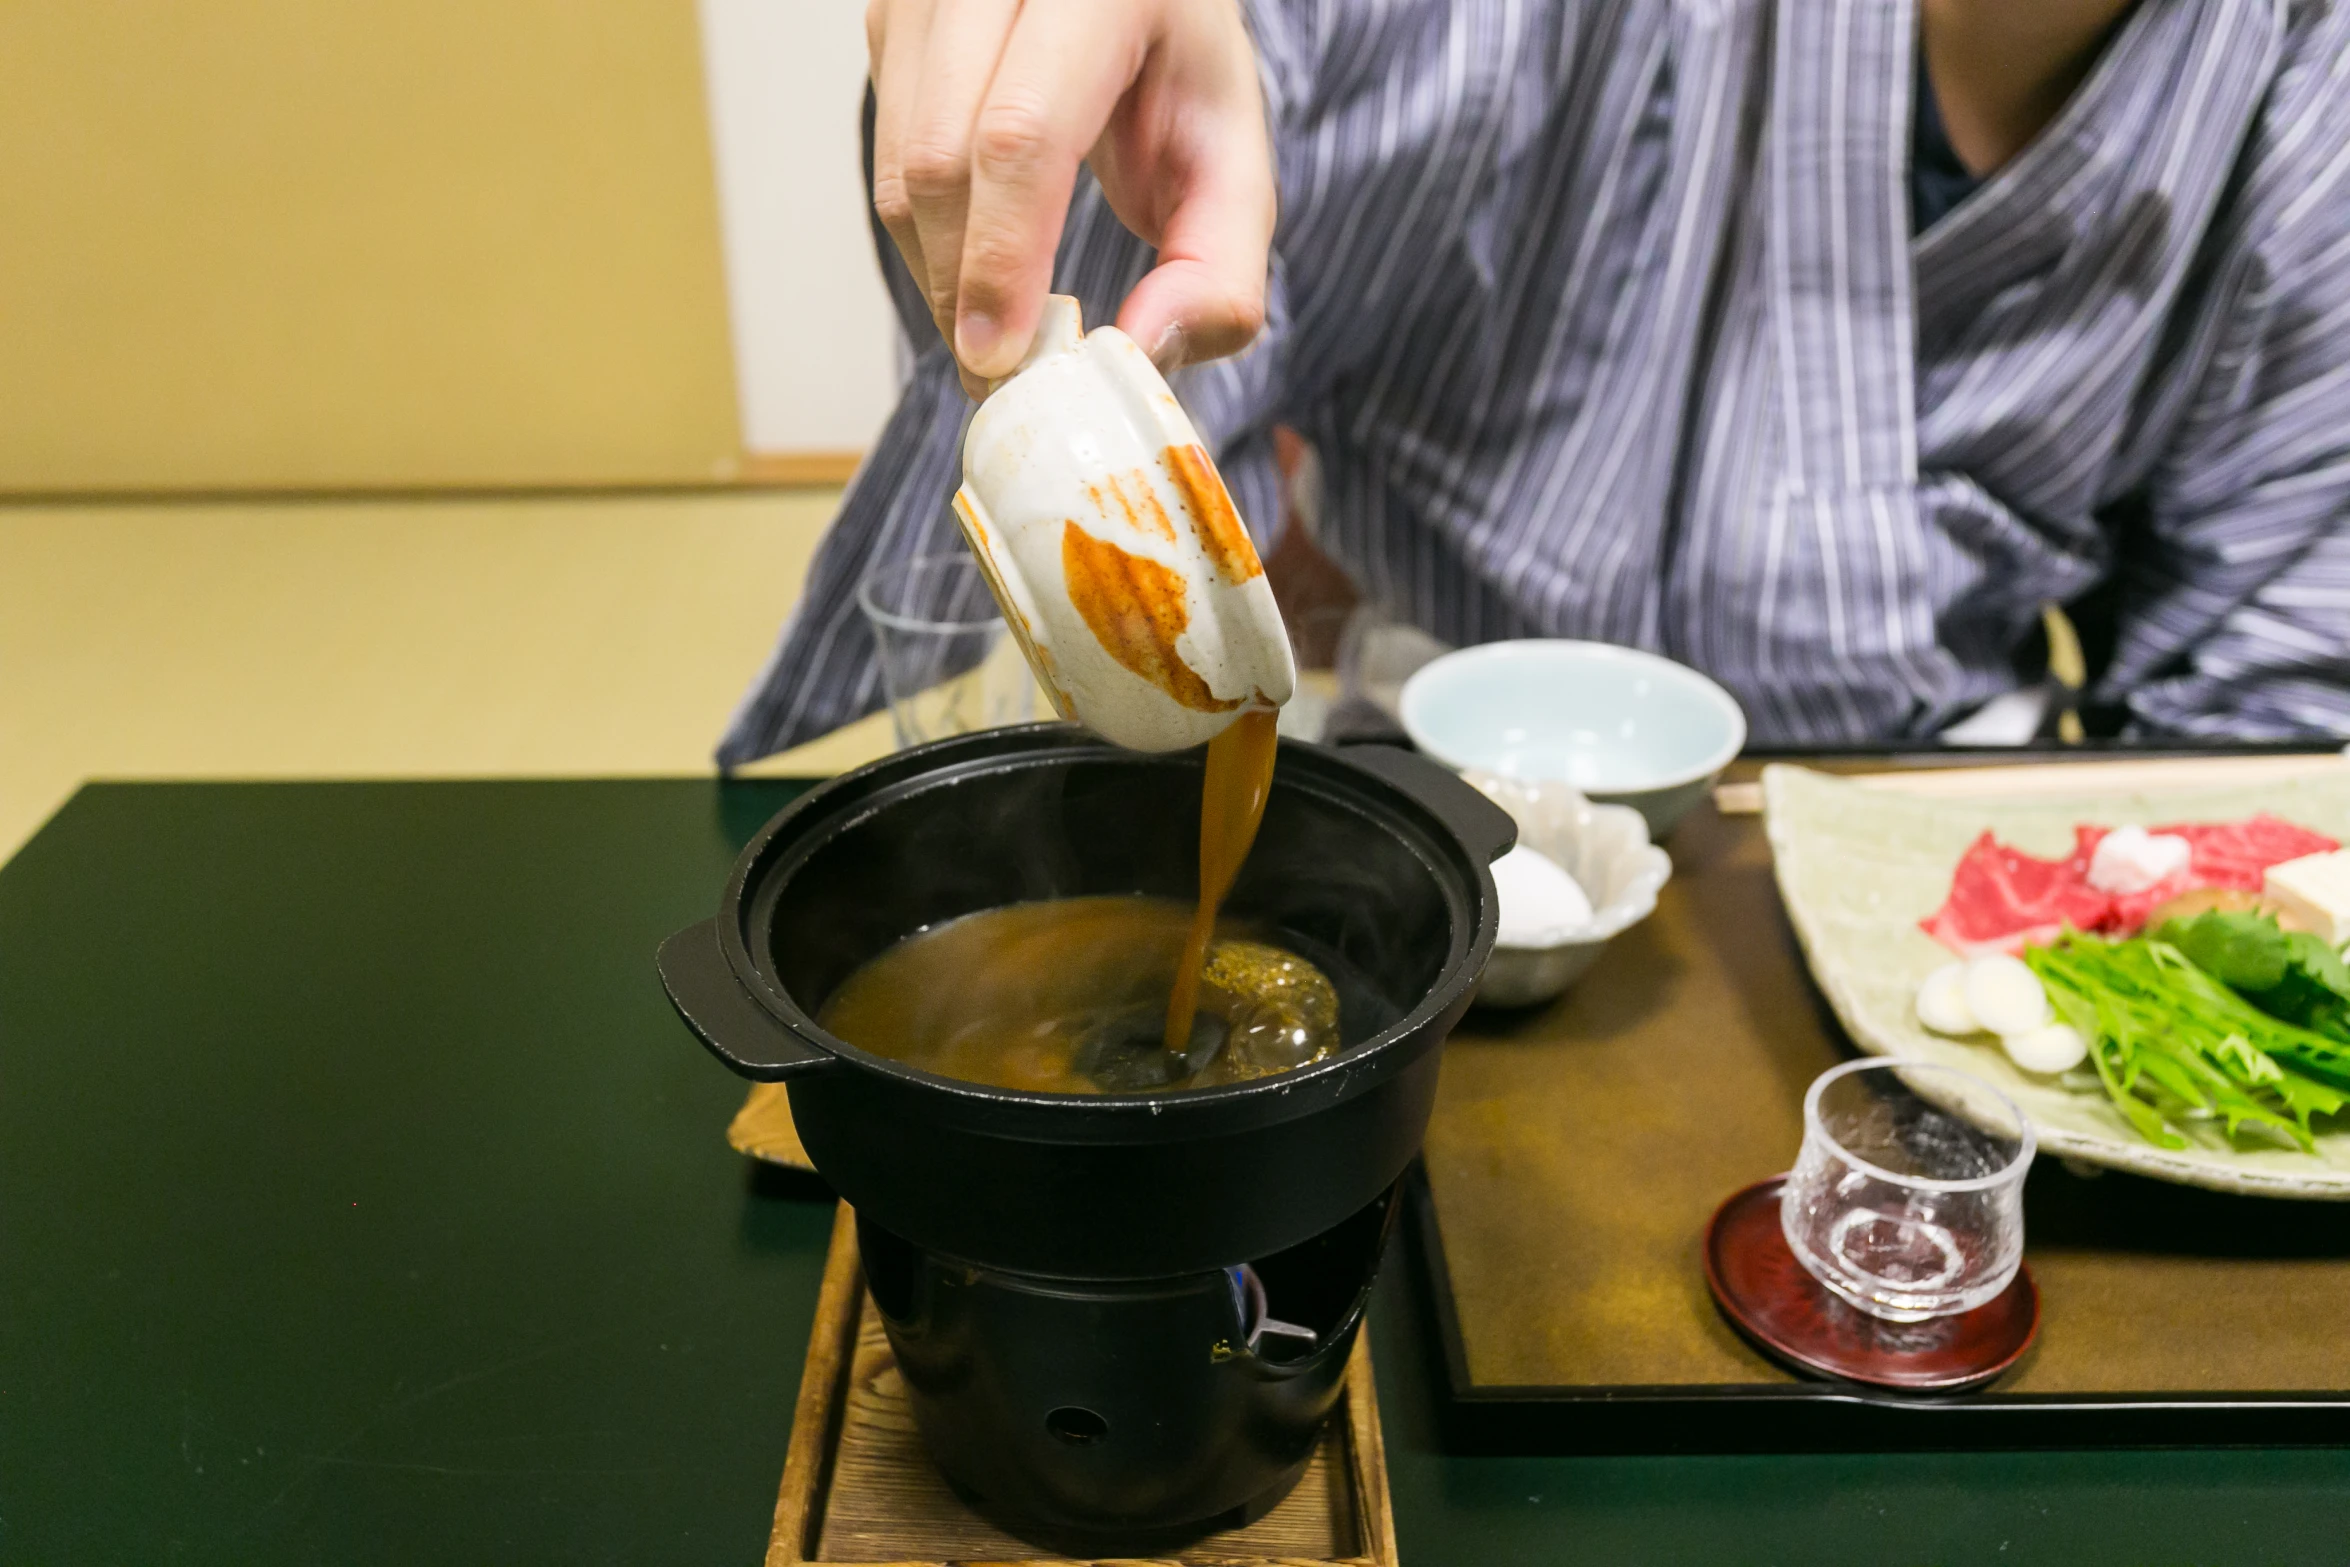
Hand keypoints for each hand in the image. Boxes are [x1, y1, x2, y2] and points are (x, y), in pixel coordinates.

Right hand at [867, 0, 1275, 397]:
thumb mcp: (1232, 164)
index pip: (1023, 133)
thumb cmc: (1181, 72)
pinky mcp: (895, 19)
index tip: (1003, 355)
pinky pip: (886, 154)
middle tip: (1000, 368)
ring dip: (937, 270)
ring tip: (993, 326)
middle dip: (962, 284)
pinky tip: (977, 260)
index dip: (1003, 256)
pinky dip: (926, 233)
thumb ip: (1218, 269)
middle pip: (943, 155)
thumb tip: (1139, 350)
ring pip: (899, 164)